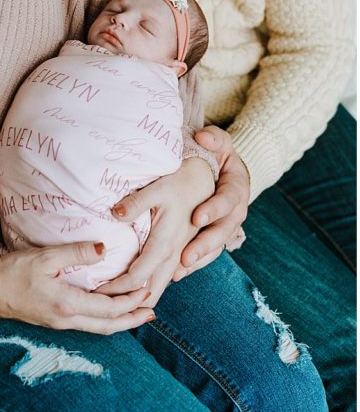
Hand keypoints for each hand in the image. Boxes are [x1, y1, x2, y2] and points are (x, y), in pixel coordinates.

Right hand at [0, 241, 154, 334]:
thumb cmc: (11, 272)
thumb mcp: (44, 258)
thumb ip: (75, 253)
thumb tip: (104, 248)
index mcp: (67, 304)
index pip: (109, 308)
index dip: (131, 302)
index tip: (146, 290)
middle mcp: (66, 319)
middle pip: (109, 326)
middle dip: (133, 319)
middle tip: (152, 311)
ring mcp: (59, 323)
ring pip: (98, 328)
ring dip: (120, 322)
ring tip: (137, 314)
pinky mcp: (53, 320)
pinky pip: (87, 325)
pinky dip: (104, 320)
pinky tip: (107, 311)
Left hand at [96, 157, 213, 304]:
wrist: (205, 181)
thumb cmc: (178, 183)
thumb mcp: (155, 189)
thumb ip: (134, 203)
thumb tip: (114, 214)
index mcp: (165, 244)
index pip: (136, 278)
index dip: (114, 289)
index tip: (93, 291)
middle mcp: (175, 256)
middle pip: (149, 292)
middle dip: (125, 302)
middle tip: (99, 304)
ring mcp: (181, 256)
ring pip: (159, 288)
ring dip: (137, 298)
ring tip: (113, 302)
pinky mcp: (182, 253)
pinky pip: (165, 279)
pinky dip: (149, 288)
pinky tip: (133, 290)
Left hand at [171, 126, 250, 280]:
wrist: (227, 169)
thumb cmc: (218, 155)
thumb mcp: (218, 142)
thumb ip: (213, 138)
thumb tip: (203, 136)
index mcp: (236, 188)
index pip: (227, 200)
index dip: (213, 210)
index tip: (197, 218)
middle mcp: (235, 212)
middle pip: (223, 231)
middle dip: (204, 244)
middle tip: (186, 255)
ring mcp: (226, 227)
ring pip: (215, 247)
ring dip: (197, 259)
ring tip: (178, 270)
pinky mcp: (215, 238)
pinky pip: (207, 254)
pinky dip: (193, 264)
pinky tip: (175, 275)